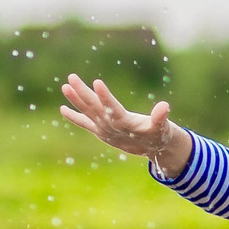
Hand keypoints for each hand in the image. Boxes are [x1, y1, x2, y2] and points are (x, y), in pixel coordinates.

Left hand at [60, 74, 188, 172]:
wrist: (150, 150)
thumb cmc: (158, 134)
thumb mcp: (162, 127)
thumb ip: (160, 117)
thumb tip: (165, 106)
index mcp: (125, 124)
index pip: (113, 108)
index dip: (105, 97)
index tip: (97, 82)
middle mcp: (111, 126)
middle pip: (94, 107)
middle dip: (83, 92)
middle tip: (71, 77)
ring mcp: (103, 129)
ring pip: (87, 112)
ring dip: (75, 100)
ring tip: (65, 87)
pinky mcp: (100, 131)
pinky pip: (84, 123)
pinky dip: (74, 116)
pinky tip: (62, 109)